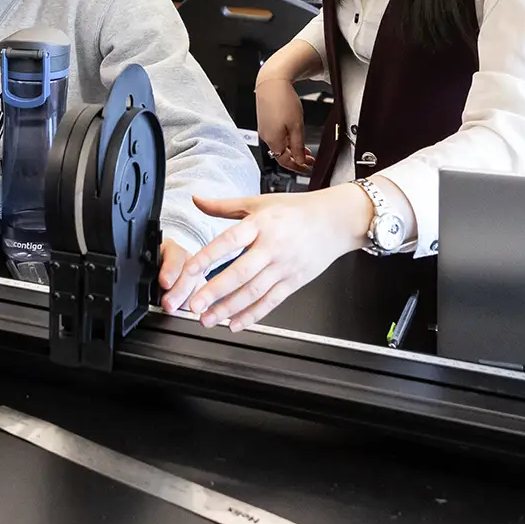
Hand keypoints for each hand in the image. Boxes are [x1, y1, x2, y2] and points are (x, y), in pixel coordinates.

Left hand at [164, 185, 374, 331]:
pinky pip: (271, 302)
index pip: (229, 241)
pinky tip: (235, 323)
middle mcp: (272, 247)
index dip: (207, 256)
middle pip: (240, 273)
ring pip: (254, 292)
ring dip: (229, 308)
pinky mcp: (294, 282)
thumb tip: (196, 200)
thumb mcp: (259, 202)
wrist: (335, 221)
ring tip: (208, 319)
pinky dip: (253, 315)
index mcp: (260, 224)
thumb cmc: (296, 211)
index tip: (189, 271)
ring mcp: (284, 267)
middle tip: (195, 305)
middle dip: (215, 291)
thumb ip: (224, 205)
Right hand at [254, 72, 311, 172]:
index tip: (307, 167)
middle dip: (296, 158)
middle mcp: (266, 136)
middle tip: (310, 159)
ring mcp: (264, 128)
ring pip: (279, 145)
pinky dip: (286, 140)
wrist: (272, 82)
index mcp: (273, 140)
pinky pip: (276, 136)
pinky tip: (293, 136)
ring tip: (305, 148)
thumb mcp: (297, 127)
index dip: (297, 167)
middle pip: (281, 154)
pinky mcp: (265, 121)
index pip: (284, 161)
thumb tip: (300, 161)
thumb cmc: (283, 100)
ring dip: (292, 149)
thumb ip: (298, 146)